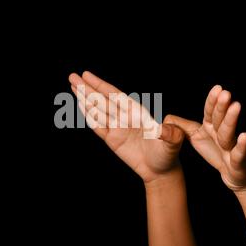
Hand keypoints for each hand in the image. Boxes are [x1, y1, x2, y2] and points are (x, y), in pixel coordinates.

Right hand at [68, 71, 184, 182]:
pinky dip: (88, 115)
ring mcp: (117, 128)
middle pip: (102, 100)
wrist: (160, 170)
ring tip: (73, 86)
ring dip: (85, 99)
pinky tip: (80, 105)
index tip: (87, 75)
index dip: (101, 85)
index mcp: (137, 113)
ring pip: (97, 110)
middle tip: (72, 76)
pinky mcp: (112, 140)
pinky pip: (97, 126)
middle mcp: (125, 118)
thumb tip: (163, 130)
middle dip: (87, 89)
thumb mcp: (172, 143)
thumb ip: (169, 134)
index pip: (115, 96)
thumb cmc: (168, 154)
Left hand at [166, 85, 245, 191]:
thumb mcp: (196, 137)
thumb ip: (182, 126)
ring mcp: (231, 149)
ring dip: (232, 120)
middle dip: (222, 106)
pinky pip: (238, 155)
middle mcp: (222, 135)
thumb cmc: (215, 151)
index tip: (217, 88)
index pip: (211, 112)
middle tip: (226, 93)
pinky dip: (242, 146)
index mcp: (211, 127)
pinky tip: (244, 136)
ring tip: (236, 106)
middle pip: (220, 120)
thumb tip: (167, 117)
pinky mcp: (237, 164)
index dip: (213, 101)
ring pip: (230, 134)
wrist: (234, 173)